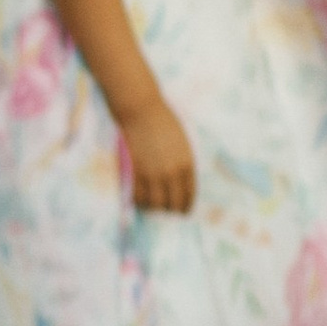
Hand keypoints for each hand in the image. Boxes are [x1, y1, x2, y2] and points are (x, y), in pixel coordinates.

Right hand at [120, 97, 195, 214]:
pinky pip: (138, 196)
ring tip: (152, 207)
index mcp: (187, 163)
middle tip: (167, 213)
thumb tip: (179, 181)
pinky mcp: (137, 172)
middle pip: (173, 203)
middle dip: (171, 211)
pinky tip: (139, 200)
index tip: (183, 212)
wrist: (142, 111)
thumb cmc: (164, 122)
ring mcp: (153, 174)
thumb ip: (183, 162)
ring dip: (154, 208)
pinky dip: (139, 201)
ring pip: (155, 204)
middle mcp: (172, 172)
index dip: (186, 206)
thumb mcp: (183, 143)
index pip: (189, 194)